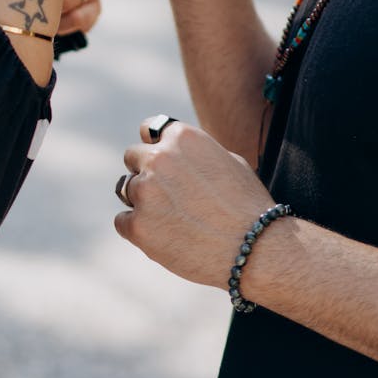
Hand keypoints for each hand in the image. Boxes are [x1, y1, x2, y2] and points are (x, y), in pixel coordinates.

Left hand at [114, 117, 272, 287]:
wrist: (255, 248)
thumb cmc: (247, 204)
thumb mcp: (226, 160)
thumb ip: (193, 152)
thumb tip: (173, 150)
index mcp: (181, 136)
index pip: (148, 129)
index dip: (155, 146)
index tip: (163, 162)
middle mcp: (158, 158)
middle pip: (132, 158)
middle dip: (145, 172)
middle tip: (167, 195)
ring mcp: (145, 191)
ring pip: (125, 189)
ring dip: (142, 200)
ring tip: (170, 218)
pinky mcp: (138, 226)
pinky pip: (122, 221)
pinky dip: (137, 229)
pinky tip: (163, 236)